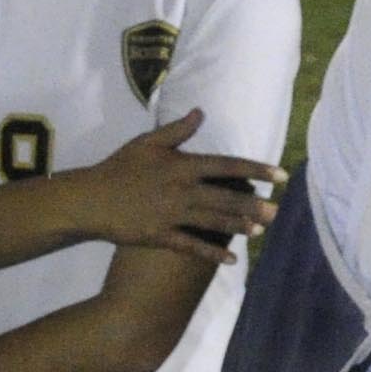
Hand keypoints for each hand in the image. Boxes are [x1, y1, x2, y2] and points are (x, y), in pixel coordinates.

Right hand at [65, 111, 284, 262]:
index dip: (256, 169)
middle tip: (277, 210)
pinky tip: (231, 259)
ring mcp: (172, 215)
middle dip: (254, 204)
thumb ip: (177, 130)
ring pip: (213, 221)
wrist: (90, 198)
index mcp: (182, 165)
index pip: (227, 165)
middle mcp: (182, 190)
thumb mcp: (146, 143)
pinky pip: (192, 246)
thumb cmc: (119, 168)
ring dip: (239, 226)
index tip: (280, 175)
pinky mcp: (161, 236)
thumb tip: (201, 112)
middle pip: (226, 197)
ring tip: (261, 230)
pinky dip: (212, 253)